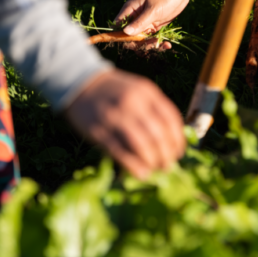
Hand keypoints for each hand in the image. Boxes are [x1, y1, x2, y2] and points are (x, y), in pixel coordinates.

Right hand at [64, 69, 185, 178]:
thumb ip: (154, 110)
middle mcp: (133, 103)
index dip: (177, 139)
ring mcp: (115, 117)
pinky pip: (121, 151)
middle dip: (166, 154)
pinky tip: (141, 173)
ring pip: (142, 144)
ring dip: (152, 161)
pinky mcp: (99, 131)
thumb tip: (171, 141)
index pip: (170, 118)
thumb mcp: (137, 91)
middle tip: (167, 166)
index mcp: (146, 92)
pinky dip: (134, 166)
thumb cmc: (113, 91)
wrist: (79, 83)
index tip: (178, 152)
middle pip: (158, 134)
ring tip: (154, 169)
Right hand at [114, 0, 191, 49]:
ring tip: (164, 45)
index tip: (135, 44)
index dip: (122, 38)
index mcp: (129, 10)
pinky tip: (167, 44)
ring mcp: (144, 23)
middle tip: (153, 45)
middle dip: (139, 45)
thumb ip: (140, 22)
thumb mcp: (153, 9)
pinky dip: (157, 43)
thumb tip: (125, 33)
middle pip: (129, 37)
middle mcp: (134, 18)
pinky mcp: (154, 26)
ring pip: (140, 41)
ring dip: (150, 46)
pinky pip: (151, 39)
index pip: (118, 28)